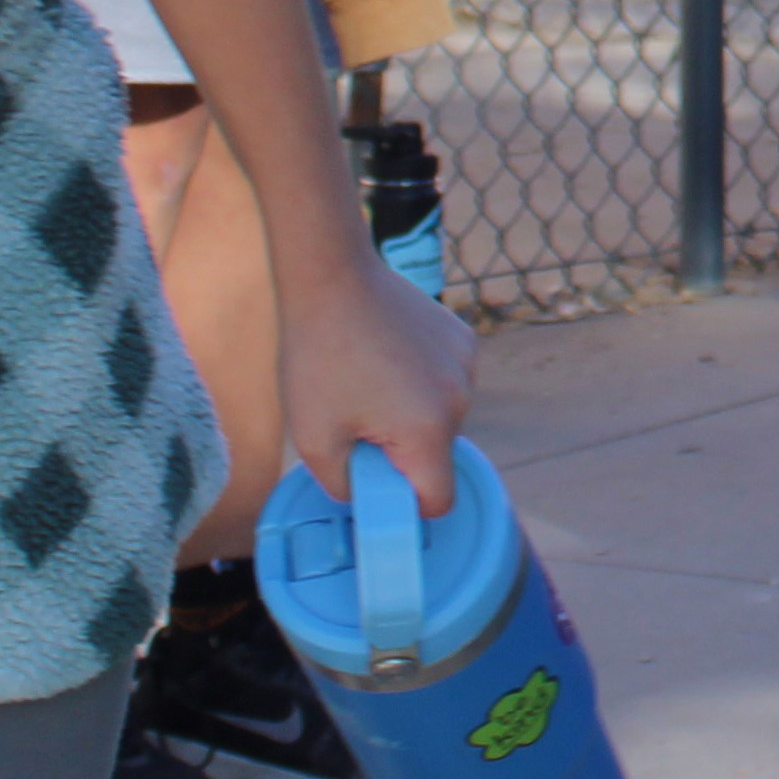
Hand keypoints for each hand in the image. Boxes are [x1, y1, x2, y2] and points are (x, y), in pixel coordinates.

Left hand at [277, 248, 477, 516]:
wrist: (332, 275)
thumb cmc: (317, 356)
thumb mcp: (312, 438)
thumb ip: (343, 485)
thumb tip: (365, 497)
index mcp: (427, 431)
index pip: (438, 500)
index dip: (405, 503)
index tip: (375, 480)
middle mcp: (460, 401)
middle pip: (437, 455)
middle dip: (401, 451)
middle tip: (356, 421)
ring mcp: (465, 366)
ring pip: (442, 416)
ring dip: (411, 413)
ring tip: (368, 381)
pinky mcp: (461, 338)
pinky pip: (446, 381)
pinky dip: (421, 380)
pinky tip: (386, 355)